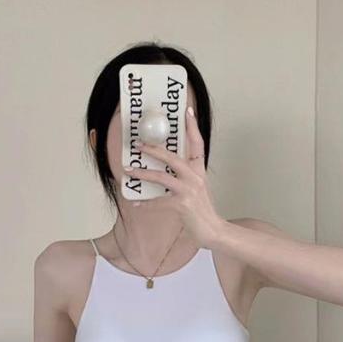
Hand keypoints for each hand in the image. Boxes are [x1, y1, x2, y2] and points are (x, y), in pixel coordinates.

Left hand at [123, 106, 225, 248]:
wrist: (213, 231)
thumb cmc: (202, 210)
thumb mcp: (197, 189)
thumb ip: (185, 177)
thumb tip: (164, 170)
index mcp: (199, 171)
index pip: (198, 144)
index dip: (192, 127)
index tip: (187, 111)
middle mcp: (195, 177)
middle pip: (173, 157)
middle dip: (153, 149)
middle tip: (138, 144)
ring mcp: (189, 191)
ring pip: (162, 177)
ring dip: (143, 174)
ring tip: (129, 171)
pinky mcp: (183, 205)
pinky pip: (159, 202)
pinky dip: (146, 203)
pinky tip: (136, 203)